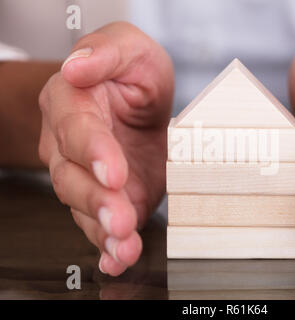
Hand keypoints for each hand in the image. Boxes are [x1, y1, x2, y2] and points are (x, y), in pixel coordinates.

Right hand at [39, 22, 173, 275]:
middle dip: (97, 201)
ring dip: (105, 231)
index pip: (77, 129)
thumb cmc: (130, 74)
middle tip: (120, 219)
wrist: (135, 102)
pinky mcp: (110, 198)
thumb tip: (77, 65)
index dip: (93, 151)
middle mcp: (69, 145)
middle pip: (74, 177)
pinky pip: (101, 225)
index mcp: (71, 103)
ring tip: (124, 247)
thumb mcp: (128, 48)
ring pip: (85, 208)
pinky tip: (118, 259)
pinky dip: (109, 246)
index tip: (113, 171)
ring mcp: (87, 177)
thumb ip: (106, 51)